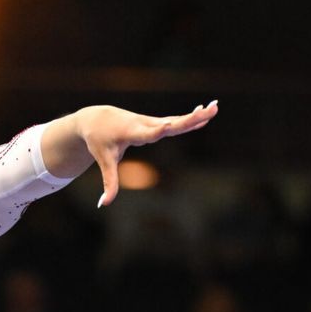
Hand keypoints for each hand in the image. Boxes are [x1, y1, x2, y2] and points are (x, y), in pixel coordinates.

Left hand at [79, 100, 217, 207]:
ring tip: (215, 107)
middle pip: (170, 122)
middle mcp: (144, 124)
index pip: (148, 133)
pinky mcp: (155, 122)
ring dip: (195, 115)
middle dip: (189, 118)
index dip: (158, 130)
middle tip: (208, 110)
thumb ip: (109, 182)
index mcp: (132, 133)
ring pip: (176, 120)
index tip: (168, 125)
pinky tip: (204, 113)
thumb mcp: (104, 161)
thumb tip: (103, 204)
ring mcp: (151, 121)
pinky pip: (175, 120)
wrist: (95, 119)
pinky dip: (189, 118)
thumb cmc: (99, 141)